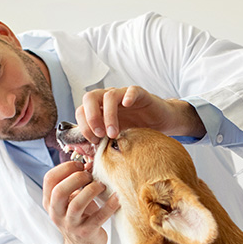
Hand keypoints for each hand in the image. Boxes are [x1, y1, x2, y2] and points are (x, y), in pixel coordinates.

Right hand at [43, 161, 120, 243]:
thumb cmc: (80, 217)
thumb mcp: (72, 200)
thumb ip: (76, 182)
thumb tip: (90, 162)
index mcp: (50, 202)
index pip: (49, 179)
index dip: (65, 168)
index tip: (81, 165)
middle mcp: (56, 213)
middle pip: (60, 191)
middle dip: (77, 178)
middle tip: (90, 175)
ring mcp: (70, 224)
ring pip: (77, 204)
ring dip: (92, 190)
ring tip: (101, 186)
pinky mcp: (86, 233)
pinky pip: (99, 217)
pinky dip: (109, 205)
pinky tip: (117, 197)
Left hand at [76, 85, 204, 142]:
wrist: (161, 122)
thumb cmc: (137, 130)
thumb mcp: (117, 138)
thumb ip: (102, 142)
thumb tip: (86, 153)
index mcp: (100, 109)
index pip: (82, 111)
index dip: (84, 125)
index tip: (94, 141)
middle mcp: (109, 99)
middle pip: (90, 98)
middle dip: (91, 117)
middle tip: (99, 134)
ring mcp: (123, 95)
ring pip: (109, 95)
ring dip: (108, 115)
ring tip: (114, 133)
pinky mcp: (140, 93)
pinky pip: (131, 90)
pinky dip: (127, 96)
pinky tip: (128, 105)